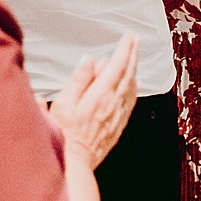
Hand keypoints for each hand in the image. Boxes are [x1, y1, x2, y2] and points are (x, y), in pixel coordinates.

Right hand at [48, 33, 138, 167]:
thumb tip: (91, 60)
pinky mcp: (118, 125)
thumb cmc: (64, 133)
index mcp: (100, 95)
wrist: (74, 163)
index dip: (124, 49)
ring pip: (132, 87)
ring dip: (134, 69)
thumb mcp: (64, 103)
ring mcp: (118, 115)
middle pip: (128, 74)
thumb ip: (79, 80)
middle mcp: (114, 103)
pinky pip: (131, 101)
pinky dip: (135, 88)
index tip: (129, 36)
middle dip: (132, 54)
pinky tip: (136, 84)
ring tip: (134, 57)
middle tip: (135, 40)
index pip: (117, 66)